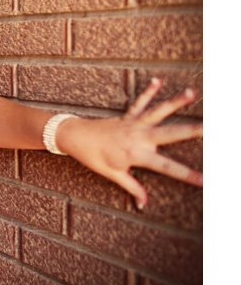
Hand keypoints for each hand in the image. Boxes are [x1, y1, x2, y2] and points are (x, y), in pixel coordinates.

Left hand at [56, 78, 202, 208]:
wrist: (74, 137)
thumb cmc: (93, 157)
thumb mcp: (112, 174)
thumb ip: (131, 187)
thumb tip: (143, 204)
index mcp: (137, 155)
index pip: (168, 167)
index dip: (187, 175)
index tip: (205, 180)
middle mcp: (139, 137)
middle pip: (170, 134)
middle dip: (192, 131)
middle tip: (209, 128)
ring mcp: (134, 124)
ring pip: (158, 112)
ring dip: (175, 102)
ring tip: (191, 92)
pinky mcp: (127, 116)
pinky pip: (140, 102)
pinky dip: (148, 91)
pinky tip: (157, 80)